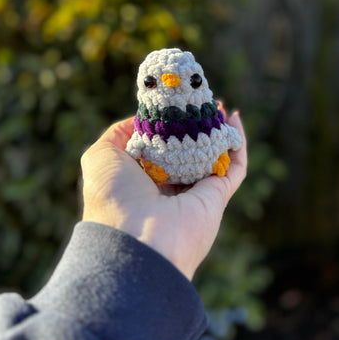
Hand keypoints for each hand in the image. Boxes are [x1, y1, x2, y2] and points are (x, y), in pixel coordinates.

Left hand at [80, 111, 246, 279]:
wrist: (138, 238)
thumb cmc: (115, 196)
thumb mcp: (100, 157)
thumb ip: (116, 135)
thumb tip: (138, 121)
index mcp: (140, 180)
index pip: (157, 148)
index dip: (165, 124)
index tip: (170, 102)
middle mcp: (167, 187)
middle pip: (186, 149)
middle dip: (192, 125)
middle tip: (198, 101)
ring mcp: (194, 193)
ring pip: (212, 155)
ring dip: (216, 130)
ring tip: (216, 104)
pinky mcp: (217, 197)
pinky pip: (234, 167)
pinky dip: (238, 144)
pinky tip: (234, 119)